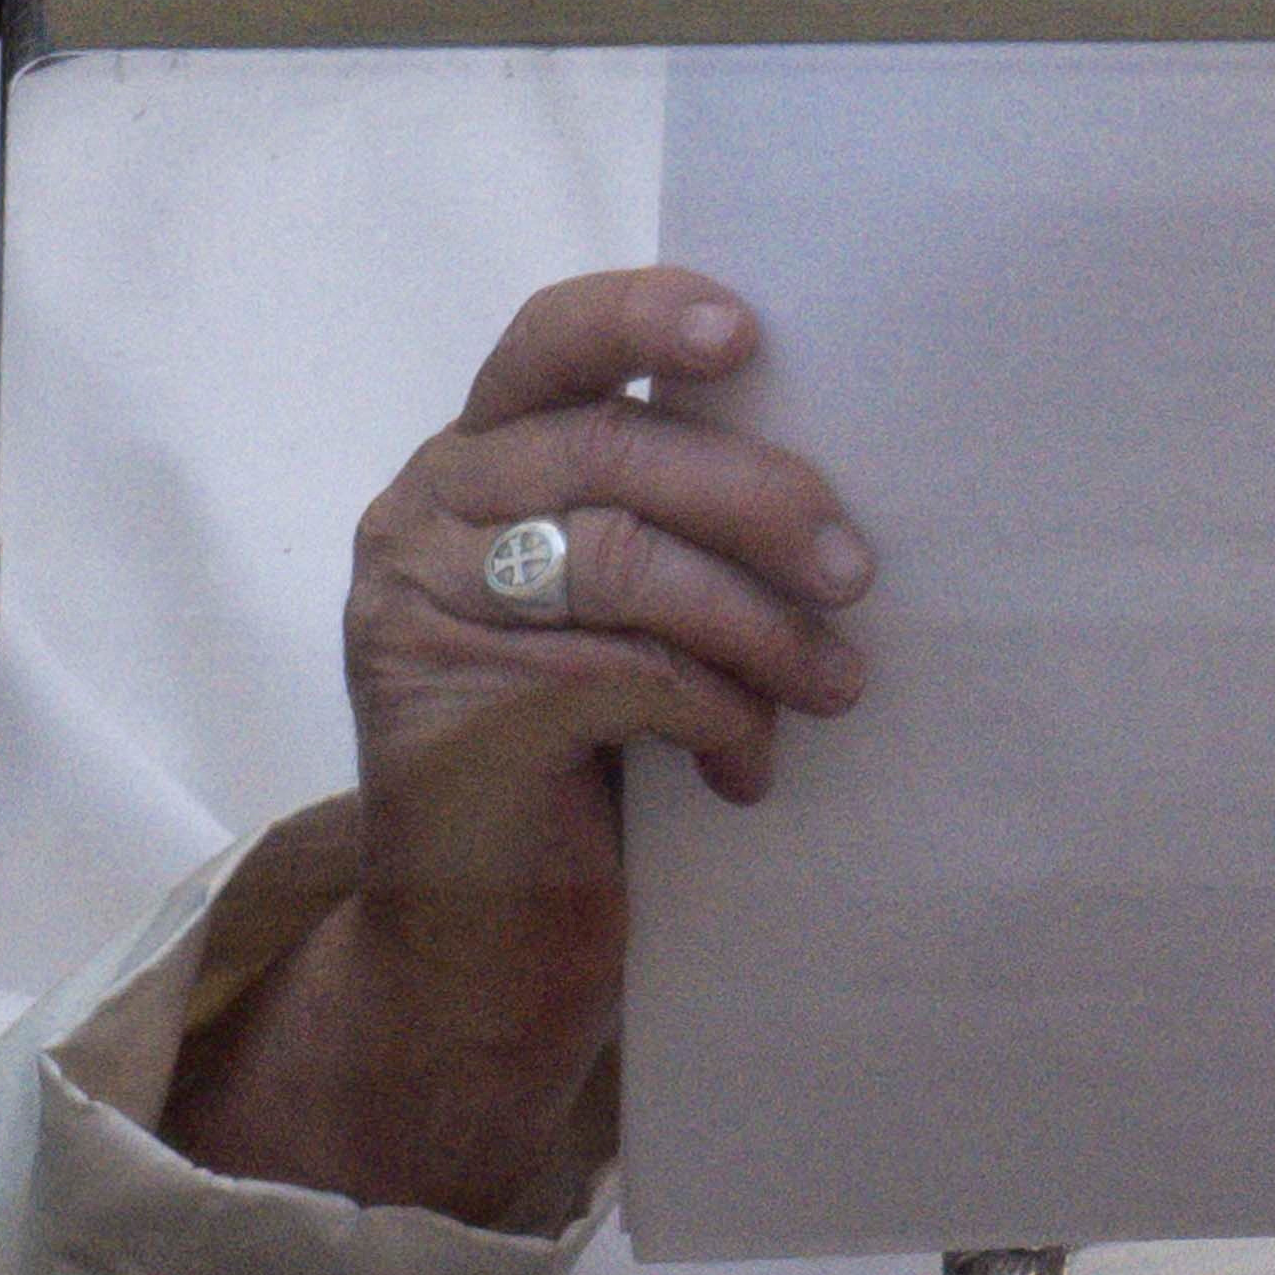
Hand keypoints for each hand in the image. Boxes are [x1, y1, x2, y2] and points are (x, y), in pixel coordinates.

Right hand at [162, 265, 872, 1218]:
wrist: (486, 960)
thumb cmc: (580, 769)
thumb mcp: (624, 619)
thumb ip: (666, 525)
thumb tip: (831, 471)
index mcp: (471, 465)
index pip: (547, 343)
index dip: (645, 314)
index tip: (746, 331)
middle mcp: (422, 516)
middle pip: (611, 451)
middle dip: (757, 499)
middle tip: (857, 570)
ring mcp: (418, 612)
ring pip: (625, 562)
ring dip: (759, 626)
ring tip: (834, 683)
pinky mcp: (445, 712)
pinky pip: (626, 674)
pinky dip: (719, 714)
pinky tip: (745, 767)